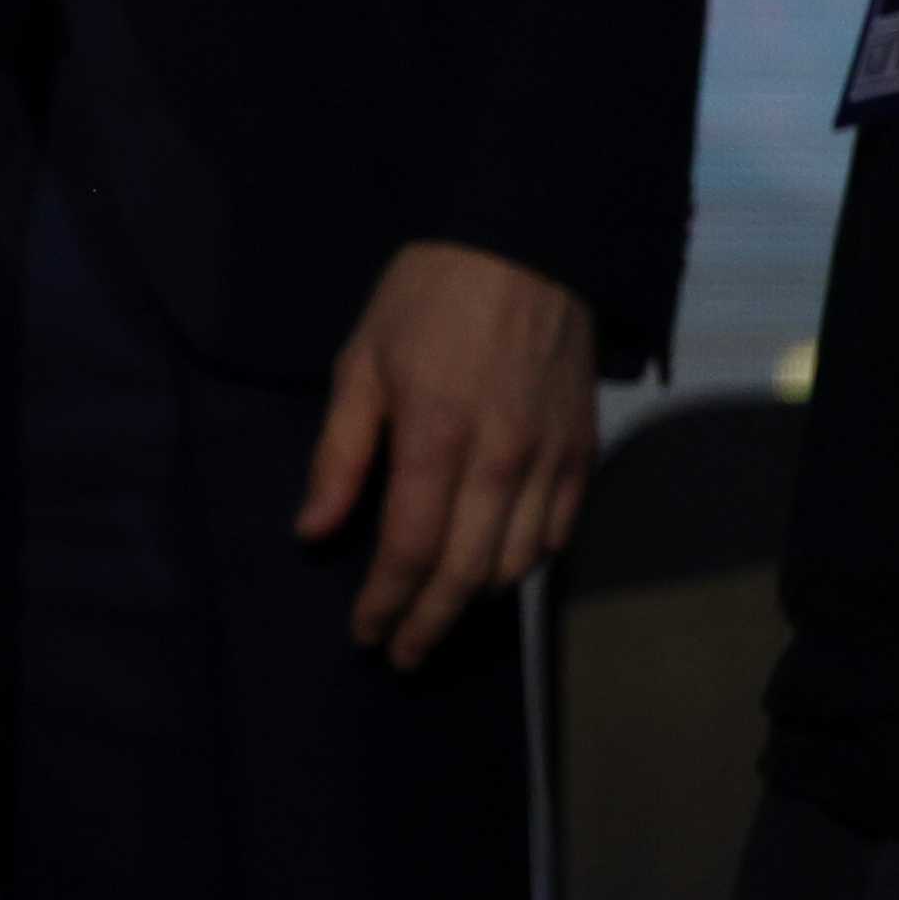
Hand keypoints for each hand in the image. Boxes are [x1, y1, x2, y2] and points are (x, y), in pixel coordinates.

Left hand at [303, 240, 597, 670]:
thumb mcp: (361, 362)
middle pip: (468, 573)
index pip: (412, 550)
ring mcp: (551, 459)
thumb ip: (339, 455)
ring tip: (438, 613)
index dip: (386, 602)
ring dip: (476, 600)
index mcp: (438, 436)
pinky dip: (525, 563)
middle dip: (430, 623)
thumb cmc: (427, 298)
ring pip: (518, 563)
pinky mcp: (584, 451)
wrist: (527, 245)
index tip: (365, 635)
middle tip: (402, 654)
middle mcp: (503, 460)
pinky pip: (559, 533)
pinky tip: (496, 570)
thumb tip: (314, 530)